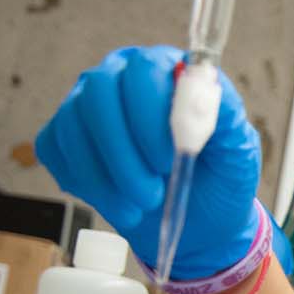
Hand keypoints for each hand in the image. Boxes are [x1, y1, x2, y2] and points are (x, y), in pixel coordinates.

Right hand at [35, 45, 262, 278]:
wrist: (200, 223)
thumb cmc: (219, 178)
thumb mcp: (238, 150)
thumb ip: (226, 114)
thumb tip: (206, 84)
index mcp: (166, 70)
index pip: (145, 70)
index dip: (151, 116)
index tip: (170, 160)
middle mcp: (120, 76)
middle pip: (100, 92)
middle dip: (123, 152)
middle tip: (152, 195)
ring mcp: (86, 105)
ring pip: (74, 124)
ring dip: (105, 176)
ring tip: (141, 208)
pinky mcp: (63, 136)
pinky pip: (55, 149)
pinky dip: (87, 185)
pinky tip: (118, 204)